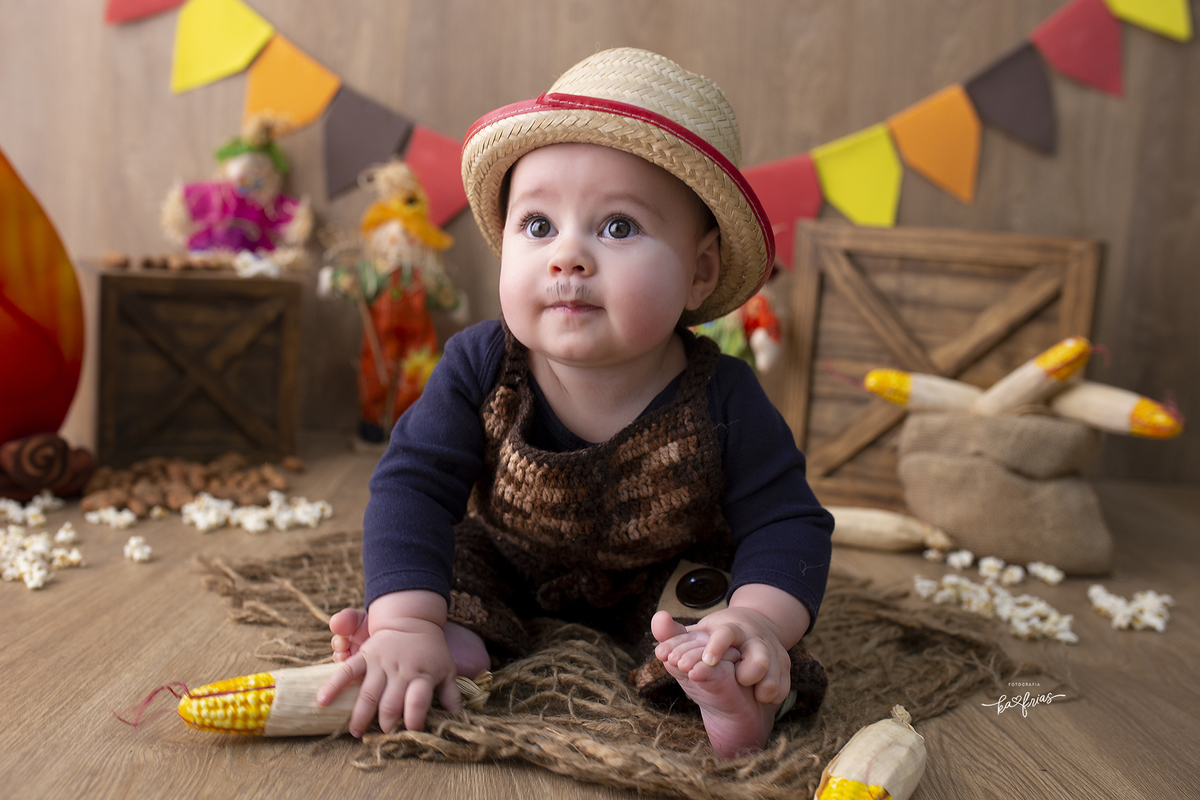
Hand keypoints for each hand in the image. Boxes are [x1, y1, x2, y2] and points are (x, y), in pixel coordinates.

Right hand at [317, 591, 461, 736]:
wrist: (414, 620)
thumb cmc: (432, 651)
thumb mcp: (447, 669)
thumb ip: (450, 694)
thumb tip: (457, 717)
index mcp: (422, 675)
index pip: (418, 700)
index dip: (414, 719)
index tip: (410, 734)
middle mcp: (401, 670)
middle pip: (391, 702)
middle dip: (386, 723)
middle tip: (382, 737)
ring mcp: (381, 663)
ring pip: (369, 693)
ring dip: (361, 715)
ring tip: (356, 732)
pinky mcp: (366, 656)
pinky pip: (347, 671)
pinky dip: (333, 685)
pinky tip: (322, 702)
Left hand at [653, 606, 790, 705]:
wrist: (751, 637)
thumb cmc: (716, 642)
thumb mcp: (697, 637)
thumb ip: (675, 634)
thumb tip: (657, 618)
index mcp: (731, 629)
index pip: (726, 634)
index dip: (717, 648)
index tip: (705, 662)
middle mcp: (754, 640)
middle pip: (759, 656)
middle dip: (751, 671)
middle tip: (739, 679)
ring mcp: (772, 653)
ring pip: (775, 672)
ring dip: (765, 686)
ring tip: (751, 689)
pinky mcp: (784, 668)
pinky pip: (782, 686)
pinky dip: (773, 694)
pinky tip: (761, 695)